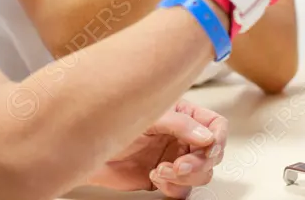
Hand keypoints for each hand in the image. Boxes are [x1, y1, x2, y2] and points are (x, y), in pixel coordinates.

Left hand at [87, 99, 227, 196]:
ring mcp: (173, 158)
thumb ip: (179, 123)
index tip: (207, 149)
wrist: (87, 143)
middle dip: (198, 163)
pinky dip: (173, 187)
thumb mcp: (150, 115)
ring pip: (200, 175)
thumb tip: (206, 136)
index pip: (215, 125)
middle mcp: (181, 136)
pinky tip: (156, 177)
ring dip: (185, 177)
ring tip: (162, 170)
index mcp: (183, 114)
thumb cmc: (111, 118)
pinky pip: (181, 189)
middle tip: (180, 165)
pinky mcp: (163, 178)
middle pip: (211, 154)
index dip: (217, 139)